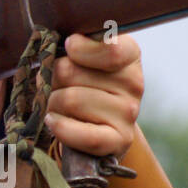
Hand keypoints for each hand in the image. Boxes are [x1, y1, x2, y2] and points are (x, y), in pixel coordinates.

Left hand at [44, 32, 142, 156]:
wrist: (95, 124)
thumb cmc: (81, 82)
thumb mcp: (80, 56)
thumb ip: (72, 47)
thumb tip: (64, 49)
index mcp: (128, 54)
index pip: (110, 49)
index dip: (79, 48)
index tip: (68, 48)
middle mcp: (134, 83)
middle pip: (70, 71)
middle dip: (53, 78)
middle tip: (57, 84)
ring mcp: (129, 113)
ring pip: (70, 100)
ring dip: (53, 103)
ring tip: (59, 104)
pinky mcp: (120, 140)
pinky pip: (85, 136)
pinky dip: (61, 127)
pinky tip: (53, 121)